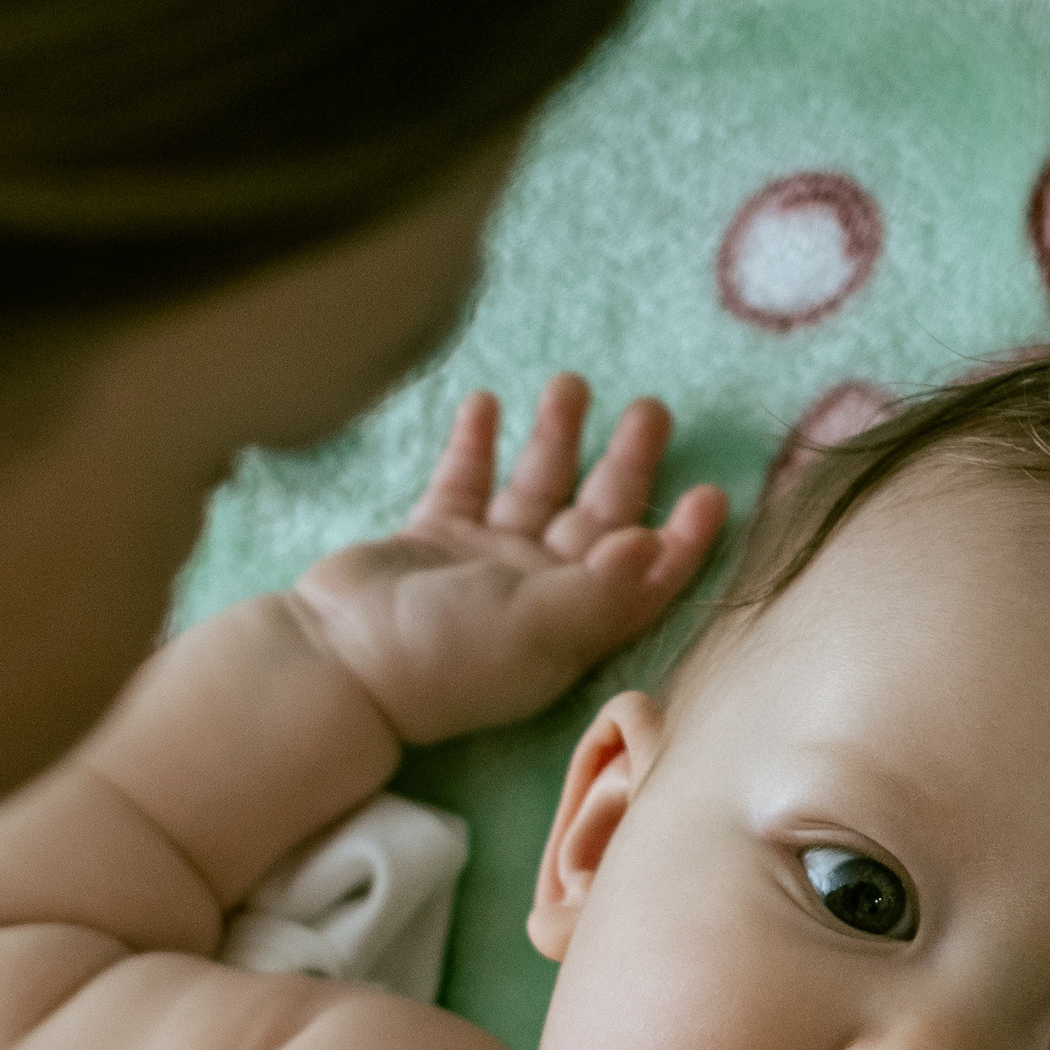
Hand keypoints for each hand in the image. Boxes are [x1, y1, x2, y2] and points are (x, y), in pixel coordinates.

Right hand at [291, 376, 726, 745]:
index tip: (710, 491)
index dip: (682, 541)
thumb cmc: (444, 658)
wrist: (339, 664)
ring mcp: (483, 565)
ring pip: (535, 488)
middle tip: (652, 409)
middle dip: (626, 464)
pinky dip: (478, 443)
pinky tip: (488, 402)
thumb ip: (602, 588)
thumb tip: (660, 546)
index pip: (642, 579)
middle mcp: (537, 593)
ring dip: (556, 437)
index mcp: (573, 624)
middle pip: (596, 518)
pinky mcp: (433, 541)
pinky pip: (466, 481)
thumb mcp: (537, 626)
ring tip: (569, 384)